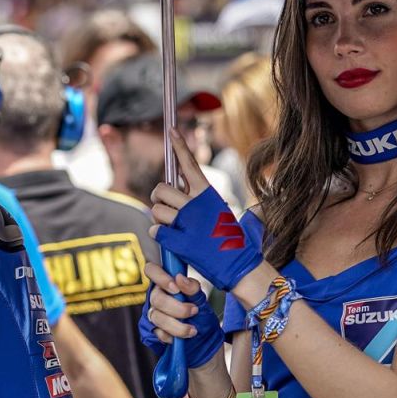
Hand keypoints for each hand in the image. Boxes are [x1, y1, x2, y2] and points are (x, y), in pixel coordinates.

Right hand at [140, 262, 223, 369]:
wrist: (204, 339)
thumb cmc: (201, 314)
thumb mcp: (201, 299)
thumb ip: (192, 288)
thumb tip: (180, 278)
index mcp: (166, 283)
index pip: (151, 270)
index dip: (159, 277)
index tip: (175, 288)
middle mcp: (156, 296)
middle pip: (156, 298)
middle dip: (176, 308)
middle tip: (194, 311)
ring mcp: (154, 313)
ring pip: (156, 316)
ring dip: (176, 325)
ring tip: (193, 330)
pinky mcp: (153, 330)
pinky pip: (157, 332)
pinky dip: (171, 336)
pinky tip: (181, 338)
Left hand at [148, 130, 262, 289]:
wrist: (240, 265)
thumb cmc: (231, 240)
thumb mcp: (220, 211)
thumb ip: (201, 199)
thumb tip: (184, 187)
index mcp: (208, 194)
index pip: (190, 165)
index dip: (179, 147)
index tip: (171, 131)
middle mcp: (196, 204)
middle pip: (160, 190)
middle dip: (158, 198)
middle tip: (165, 208)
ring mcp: (187, 223)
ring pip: (156, 211)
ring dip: (158, 220)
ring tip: (171, 228)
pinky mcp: (180, 242)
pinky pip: (156, 232)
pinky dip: (158, 236)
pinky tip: (169, 240)